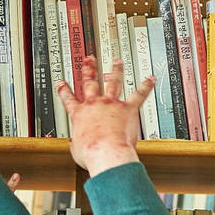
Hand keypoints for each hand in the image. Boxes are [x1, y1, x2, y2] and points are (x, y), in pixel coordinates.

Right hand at [58, 58, 154, 175]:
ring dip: (116, 70)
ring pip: (114, 82)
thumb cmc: (92, 154)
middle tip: (88, 60)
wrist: (107, 152)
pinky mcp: (128, 109)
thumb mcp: (76, 150)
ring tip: (117, 62)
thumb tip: (76, 146)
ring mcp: (111, 104)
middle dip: (89, 70)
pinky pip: (139, 94)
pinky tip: (151, 79)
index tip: (62, 82)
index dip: (64, 90)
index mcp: (80, 115)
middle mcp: (95, 105)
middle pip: (90, 83)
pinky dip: (146, 86)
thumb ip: (77, 144)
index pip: (69, 99)